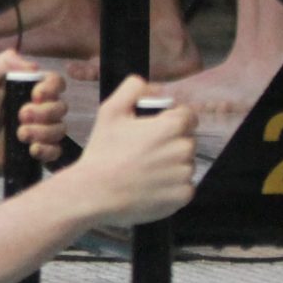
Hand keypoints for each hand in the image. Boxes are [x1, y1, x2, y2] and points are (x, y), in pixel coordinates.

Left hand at [0, 52, 67, 177]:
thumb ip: (6, 62)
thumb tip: (35, 65)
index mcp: (27, 89)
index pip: (56, 82)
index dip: (52, 88)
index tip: (35, 95)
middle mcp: (36, 109)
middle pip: (61, 107)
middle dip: (43, 113)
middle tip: (20, 116)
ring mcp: (37, 131)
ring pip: (60, 129)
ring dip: (42, 132)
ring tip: (20, 135)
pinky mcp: (35, 152)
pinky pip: (56, 151)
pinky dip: (47, 150)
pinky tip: (30, 149)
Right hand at [70, 77, 196, 227]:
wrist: (94, 193)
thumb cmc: (102, 152)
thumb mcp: (110, 111)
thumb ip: (133, 89)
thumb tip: (152, 86)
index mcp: (172, 126)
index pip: (189, 117)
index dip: (171, 121)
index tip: (153, 131)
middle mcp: (184, 149)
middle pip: (187, 141)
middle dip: (171, 144)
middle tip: (143, 153)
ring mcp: (185, 174)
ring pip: (185, 165)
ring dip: (171, 166)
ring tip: (144, 172)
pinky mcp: (182, 196)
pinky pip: (184, 187)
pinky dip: (171, 188)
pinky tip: (149, 186)